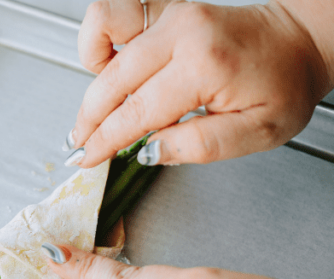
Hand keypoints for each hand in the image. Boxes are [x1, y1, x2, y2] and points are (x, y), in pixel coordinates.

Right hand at [68, 0, 333, 167]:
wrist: (301, 40)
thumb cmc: (284, 84)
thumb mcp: (256, 132)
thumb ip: (199, 146)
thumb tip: (148, 151)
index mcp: (205, 66)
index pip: (136, 112)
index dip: (105, 141)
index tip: (87, 159)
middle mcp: (183, 33)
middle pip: (112, 79)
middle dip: (90, 119)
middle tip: (83, 144)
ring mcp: (171, 14)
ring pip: (102, 34)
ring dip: (91, 75)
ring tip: (99, 105)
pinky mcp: (165, 8)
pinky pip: (113, 11)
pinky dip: (98, 39)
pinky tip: (107, 67)